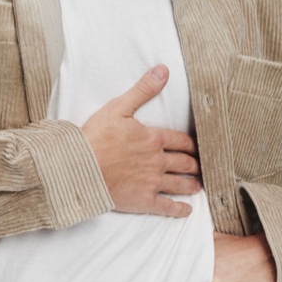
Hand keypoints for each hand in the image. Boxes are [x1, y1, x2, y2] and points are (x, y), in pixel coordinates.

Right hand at [81, 65, 200, 217]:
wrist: (80, 167)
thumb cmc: (95, 137)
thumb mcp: (119, 108)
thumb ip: (143, 90)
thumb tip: (163, 70)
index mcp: (153, 139)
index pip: (181, 141)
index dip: (191, 144)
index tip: (196, 148)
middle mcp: (157, 161)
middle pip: (184, 163)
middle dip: (195, 164)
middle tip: (201, 167)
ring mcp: (152, 182)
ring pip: (180, 184)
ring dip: (191, 185)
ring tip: (198, 186)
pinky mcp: (143, 200)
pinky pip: (167, 207)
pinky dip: (179, 209)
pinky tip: (186, 210)